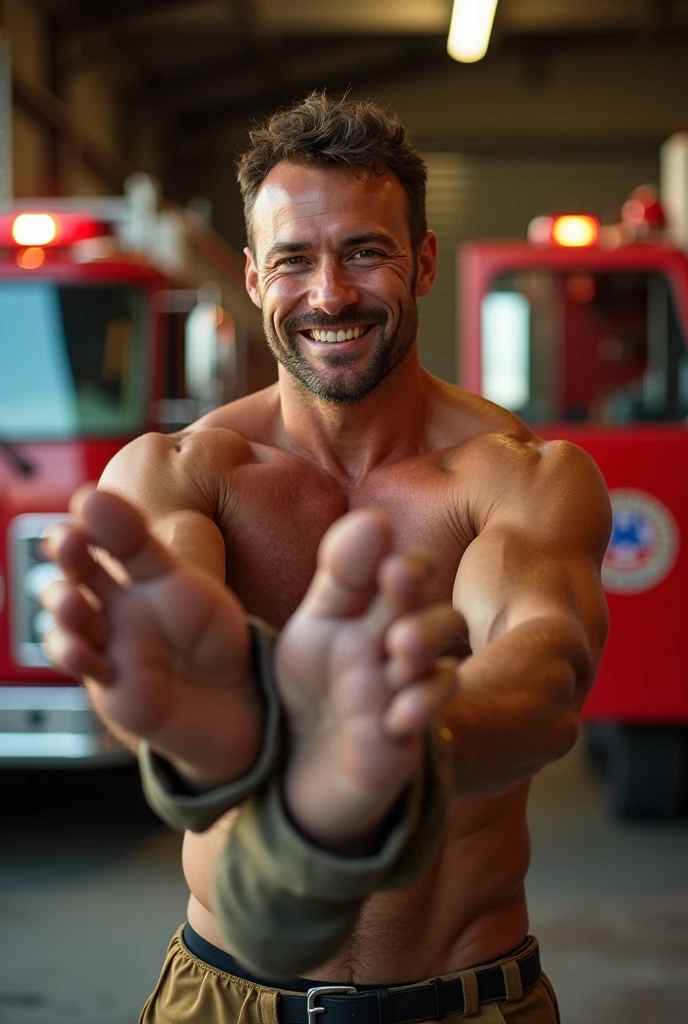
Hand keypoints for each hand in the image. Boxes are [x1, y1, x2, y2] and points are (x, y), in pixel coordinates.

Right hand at [41, 485, 260, 786]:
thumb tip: (92, 494)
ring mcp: (108, 642)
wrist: (236, 698)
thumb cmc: (211, 636)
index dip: (93, 520)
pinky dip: (75, 654)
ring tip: (74, 601)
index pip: (106, 536)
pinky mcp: (108, 682)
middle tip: (69, 541)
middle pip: (75, 571)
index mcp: (138, 572)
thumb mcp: (180, 581)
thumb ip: (138, 543)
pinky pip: (81, 664)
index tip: (88, 501)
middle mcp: (115, 604)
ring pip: (67, 618)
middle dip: (66, 554)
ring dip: (62, 606)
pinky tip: (85, 650)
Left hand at [276, 509, 461, 851]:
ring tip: (400, 646)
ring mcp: (405, 693)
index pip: (402, 574)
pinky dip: (417, 712)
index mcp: (374, 613)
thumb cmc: (311, 688)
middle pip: (429, 614)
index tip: (383, 538)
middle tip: (395, 576)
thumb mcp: (316, 625)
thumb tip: (376, 519)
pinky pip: (424, 721)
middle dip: (414, 596)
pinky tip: (396, 715)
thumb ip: (341, 576)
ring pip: (437, 666)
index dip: (401, 559)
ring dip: (424, 648)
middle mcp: (399, 649)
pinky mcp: (404, 741)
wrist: (298, 768)